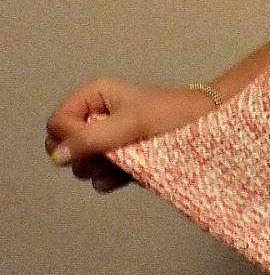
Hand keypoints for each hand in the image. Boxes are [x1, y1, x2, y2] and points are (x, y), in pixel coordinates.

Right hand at [45, 78, 214, 191]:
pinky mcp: (120, 161)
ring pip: (80, 166)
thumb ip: (92, 138)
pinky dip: (111, 179)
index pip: (56, 123)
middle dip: (85, 156)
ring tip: (129, 159)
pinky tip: (131, 173)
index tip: (97, 143)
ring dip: (100, 168)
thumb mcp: (131, 122)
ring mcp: (107, 141)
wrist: (208, 129)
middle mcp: (96, 117)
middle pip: (63, 147)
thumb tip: (56, 158)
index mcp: (94, 96)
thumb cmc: (171, 116)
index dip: (70, 138)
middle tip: (114, 152)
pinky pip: (98, 178)